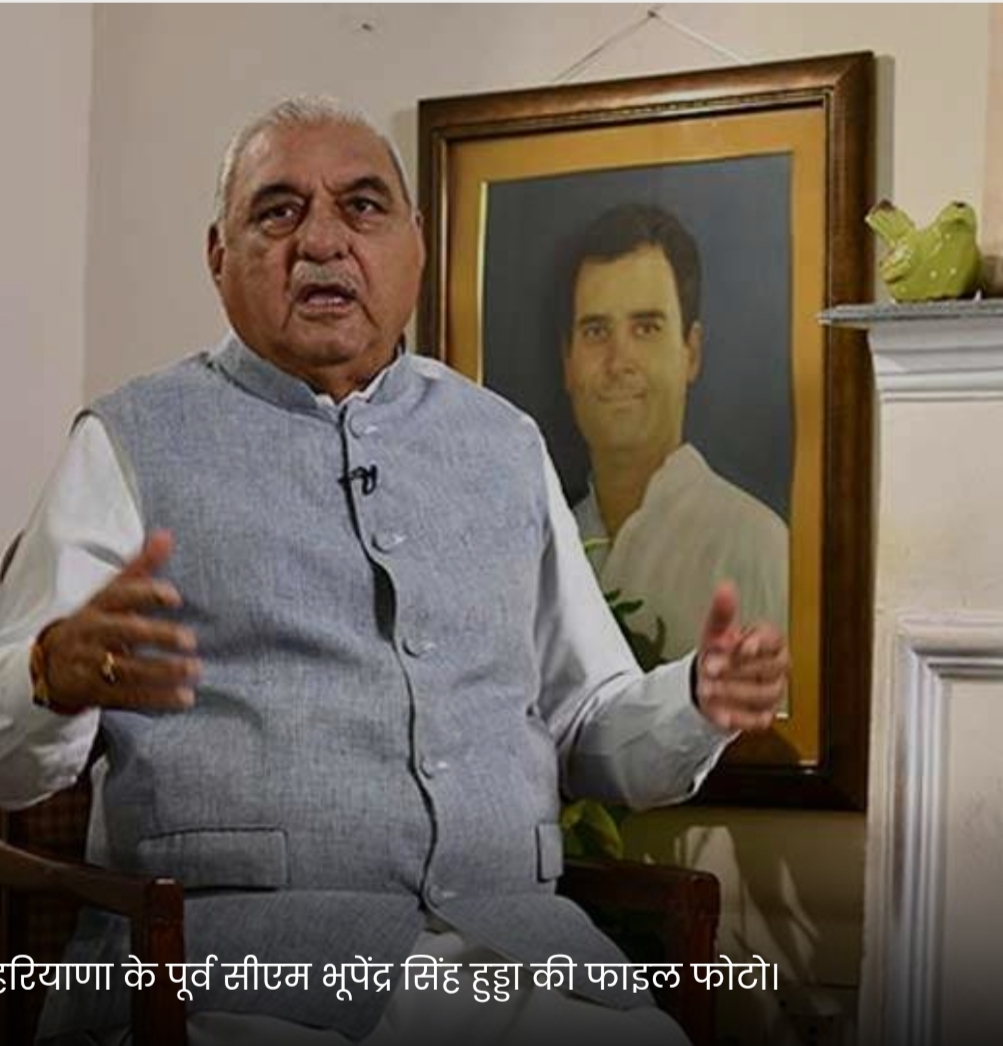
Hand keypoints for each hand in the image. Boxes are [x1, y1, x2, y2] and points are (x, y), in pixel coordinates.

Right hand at [38, 530, 199, 713]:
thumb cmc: (96, 621)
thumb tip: (167, 535)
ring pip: (127, 668)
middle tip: (190, 639)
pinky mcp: (96, 693)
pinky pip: (128, 697)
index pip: (121, 595)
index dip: (147, 594)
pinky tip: (185, 698)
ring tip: (194, 670)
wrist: (50, 663)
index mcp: (100, 605)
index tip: (175, 596)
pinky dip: (158, 700)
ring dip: (162, 671)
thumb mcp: (113, 592)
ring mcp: (92, 664)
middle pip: (123, 633)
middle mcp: (94, 634)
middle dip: (157, 636)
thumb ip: (142, 567)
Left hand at [694, 580, 788, 731]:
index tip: (742, 646)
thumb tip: (725, 588)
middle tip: (710, 666)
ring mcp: (772, 692)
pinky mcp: (763, 715)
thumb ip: (721, 612)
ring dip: (732, 692)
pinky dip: (737, 718)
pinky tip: (718, 713)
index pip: (774, 640)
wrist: (708, 682)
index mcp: (770, 642)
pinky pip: (757, 720)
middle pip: (768, 668)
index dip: (759, 643)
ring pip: (763, 694)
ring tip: (706, 689)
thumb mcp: (715, 631)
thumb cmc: (718, 652)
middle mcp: (776, 667)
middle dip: (736, 668)